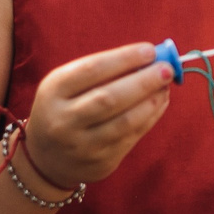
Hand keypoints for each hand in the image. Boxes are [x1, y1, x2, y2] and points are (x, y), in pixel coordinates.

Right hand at [18, 42, 175, 194]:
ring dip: (151, 101)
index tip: (149, 50)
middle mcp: (64, 120)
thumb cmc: (65, 108)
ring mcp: (82, 145)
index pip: (92, 70)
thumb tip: (148, 58)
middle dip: (143, 81)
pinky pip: (132, 137)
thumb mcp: (66, 86)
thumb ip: (101, 71)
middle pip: (109, 98)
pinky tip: (159, 103)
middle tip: (167, 69)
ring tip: (166, 87)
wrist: (46, 159)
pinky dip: (150, 117)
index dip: (124, 58)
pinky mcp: (101, 163)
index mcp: (53, 91)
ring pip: (124, 122)